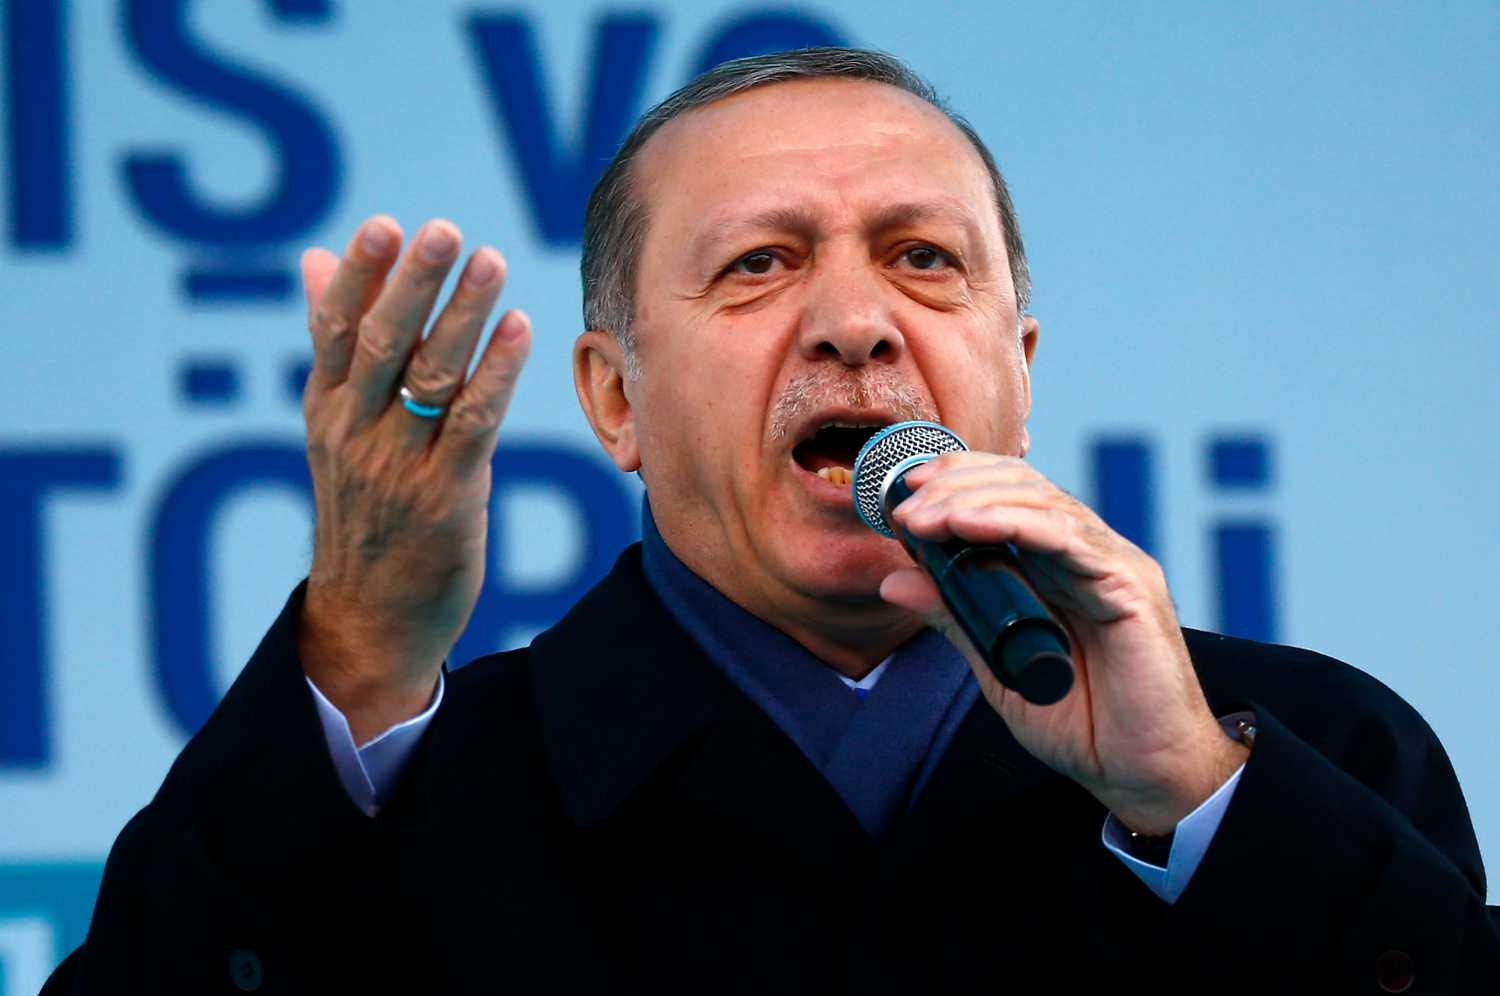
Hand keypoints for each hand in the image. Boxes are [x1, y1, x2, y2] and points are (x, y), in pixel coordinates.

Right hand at [295, 216, 530, 743]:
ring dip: (463, 316)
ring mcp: (398, 466)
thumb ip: (336, 346)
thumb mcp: (335, 429)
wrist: (369, 619)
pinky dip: (497, 373)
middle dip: (412, 284)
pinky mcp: (445, 497)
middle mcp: (355, 432)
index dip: (361, 276)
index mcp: (327, 410)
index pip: (336, 330)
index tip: (384, 225)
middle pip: (382, 344)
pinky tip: (520, 329)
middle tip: (442, 231)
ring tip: (491, 262)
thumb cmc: (365, 513)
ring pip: (431, 377)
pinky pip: (472, 423)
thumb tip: (316, 259)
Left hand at [879, 452, 1247, 833]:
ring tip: (923, 518)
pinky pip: (1068, 538)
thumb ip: (954, 618)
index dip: (958, 481)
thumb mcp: (997, 665)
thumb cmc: (1085, 725)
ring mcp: (1110, 564)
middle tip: (905, 507)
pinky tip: (968, 524)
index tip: (904, 491)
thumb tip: (896, 580)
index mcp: (1058, 566)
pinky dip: (1014, 523)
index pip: (1009, 496)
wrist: (1143, 772)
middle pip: (1021, 486)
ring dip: (973, 501)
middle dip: (956, 485)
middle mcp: (1086, 555)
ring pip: (1041, 502)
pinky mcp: (1129, 584)